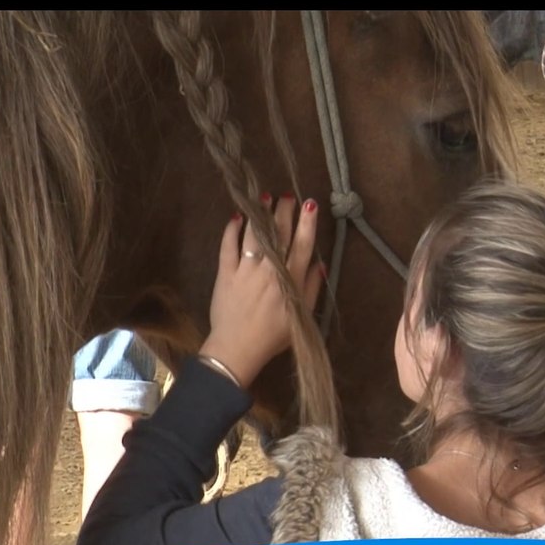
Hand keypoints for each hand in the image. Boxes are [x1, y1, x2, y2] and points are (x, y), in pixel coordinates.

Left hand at [199, 193, 323, 388]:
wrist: (238, 349)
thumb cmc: (273, 337)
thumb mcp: (301, 316)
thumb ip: (312, 288)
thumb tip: (320, 263)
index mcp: (290, 280)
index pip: (301, 244)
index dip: (307, 222)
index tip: (310, 203)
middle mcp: (269, 270)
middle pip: (278, 234)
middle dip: (284, 211)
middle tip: (287, 196)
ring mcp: (245, 270)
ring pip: (254, 235)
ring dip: (260, 214)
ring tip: (265, 198)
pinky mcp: (225, 273)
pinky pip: (228, 246)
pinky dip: (232, 229)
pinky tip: (237, 216)